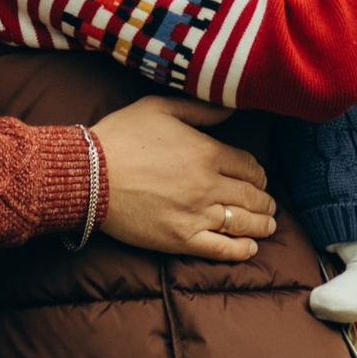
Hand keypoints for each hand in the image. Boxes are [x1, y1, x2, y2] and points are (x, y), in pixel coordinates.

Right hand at [91, 99, 276, 257]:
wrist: (88, 175)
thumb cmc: (120, 137)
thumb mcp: (159, 108)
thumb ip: (199, 109)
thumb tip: (231, 109)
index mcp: (207, 152)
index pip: (249, 166)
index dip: (258, 173)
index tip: (258, 177)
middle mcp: (208, 185)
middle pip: (252, 195)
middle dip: (264, 200)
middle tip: (268, 204)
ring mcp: (196, 214)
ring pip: (244, 223)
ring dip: (262, 224)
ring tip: (268, 225)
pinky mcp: (181, 239)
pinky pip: (222, 249)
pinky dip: (242, 249)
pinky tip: (251, 247)